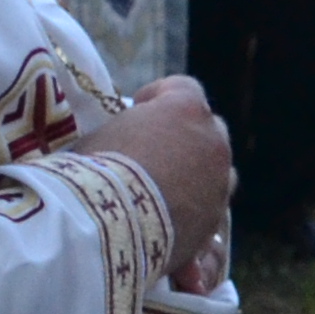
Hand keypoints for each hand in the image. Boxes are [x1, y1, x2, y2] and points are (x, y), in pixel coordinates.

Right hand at [89, 76, 233, 294]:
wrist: (106, 225)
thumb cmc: (94, 171)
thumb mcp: (99, 137)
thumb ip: (123, 132)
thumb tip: (119, 142)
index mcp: (186, 108)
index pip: (183, 87)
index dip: (161, 95)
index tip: (140, 106)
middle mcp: (214, 141)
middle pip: (208, 131)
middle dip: (185, 138)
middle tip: (155, 153)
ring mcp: (220, 183)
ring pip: (216, 174)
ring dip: (196, 178)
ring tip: (165, 193)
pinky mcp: (215, 222)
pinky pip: (209, 213)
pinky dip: (193, 215)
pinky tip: (171, 225)